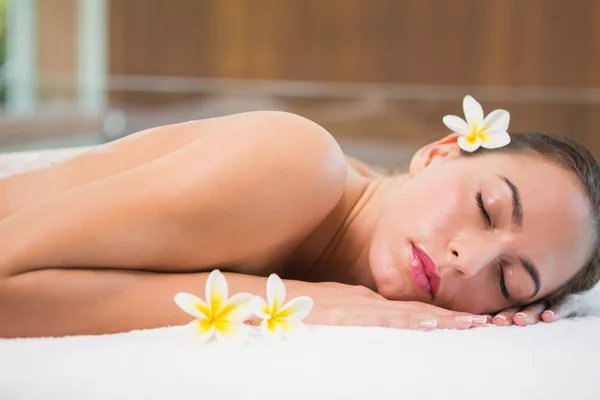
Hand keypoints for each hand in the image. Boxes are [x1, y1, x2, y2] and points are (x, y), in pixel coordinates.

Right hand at [287, 281, 488, 330]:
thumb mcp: (333, 307)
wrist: (272, 300)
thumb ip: (356, 310)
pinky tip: (432, 322)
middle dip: (451, 318)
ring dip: (442, 320)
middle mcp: (370, 303)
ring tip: (472, 323)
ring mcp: (362, 309)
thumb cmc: (299, 307)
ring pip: (410, 314)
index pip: (411, 308)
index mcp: (367, 302)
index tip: (467, 320)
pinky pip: (387, 320)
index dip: (440, 314)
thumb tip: (378, 317)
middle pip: (418, 310)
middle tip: (485, 322)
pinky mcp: (351, 316)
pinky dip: (412, 320)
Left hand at [489, 286, 599, 325]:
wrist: (575, 297)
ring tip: (519, 320)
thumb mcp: (526, 309)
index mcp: (520, 301)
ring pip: (537, 307)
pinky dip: (555, 311)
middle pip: (519, 307)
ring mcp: (550, 299)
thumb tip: (480, 326)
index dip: (496, 314)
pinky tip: (548, 317)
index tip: (487, 322)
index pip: (506, 307)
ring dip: (528, 314)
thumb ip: (508, 317)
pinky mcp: (570, 302)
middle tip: (499, 322)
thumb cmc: (542, 306)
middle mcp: (534, 299)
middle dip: (509, 315)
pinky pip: (562, 305)